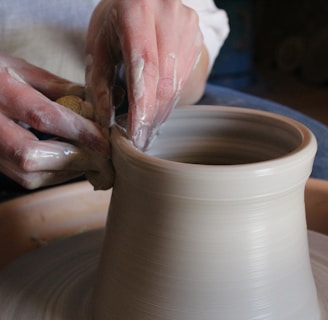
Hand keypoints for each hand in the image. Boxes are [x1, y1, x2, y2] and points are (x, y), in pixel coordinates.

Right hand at [0, 53, 112, 189]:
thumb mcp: (21, 70)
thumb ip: (59, 87)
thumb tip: (97, 104)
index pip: (42, 116)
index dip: (78, 131)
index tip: (105, 140)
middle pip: (32, 155)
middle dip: (75, 158)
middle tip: (103, 155)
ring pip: (29, 175)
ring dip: (68, 170)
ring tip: (92, 159)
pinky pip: (27, 179)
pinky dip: (56, 174)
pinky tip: (71, 162)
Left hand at [86, 0, 203, 149]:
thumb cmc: (115, 21)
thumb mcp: (98, 45)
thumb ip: (99, 81)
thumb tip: (107, 119)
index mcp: (137, 9)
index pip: (145, 67)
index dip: (142, 106)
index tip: (136, 134)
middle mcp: (168, 14)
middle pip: (164, 80)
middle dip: (152, 116)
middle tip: (142, 139)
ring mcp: (187, 26)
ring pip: (177, 82)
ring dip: (162, 111)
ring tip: (148, 129)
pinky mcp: (196, 37)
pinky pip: (184, 77)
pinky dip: (170, 97)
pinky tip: (158, 109)